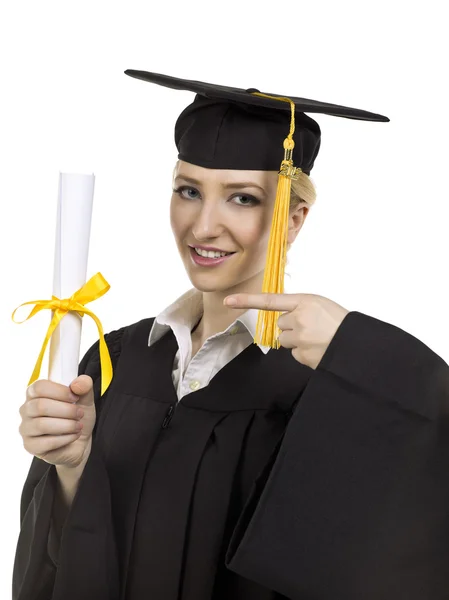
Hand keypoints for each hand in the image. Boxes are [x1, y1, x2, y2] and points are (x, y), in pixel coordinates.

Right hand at [19, 375, 95, 468]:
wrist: (80, 442)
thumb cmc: (77, 417)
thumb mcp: (85, 399)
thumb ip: (84, 387)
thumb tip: (78, 383)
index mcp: (35, 393)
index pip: (39, 387)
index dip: (60, 391)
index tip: (75, 397)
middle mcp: (26, 409)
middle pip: (40, 406)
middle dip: (67, 410)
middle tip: (80, 414)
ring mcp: (26, 429)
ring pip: (42, 425)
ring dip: (67, 425)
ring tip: (79, 426)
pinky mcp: (30, 446)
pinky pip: (46, 442)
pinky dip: (66, 438)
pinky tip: (74, 435)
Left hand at [224, 293, 349, 368]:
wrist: (357, 343)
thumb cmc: (340, 322)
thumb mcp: (320, 305)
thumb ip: (300, 308)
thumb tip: (285, 320)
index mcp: (305, 301)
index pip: (270, 300)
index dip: (247, 300)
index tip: (228, 300)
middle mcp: (299, 318)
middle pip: (280, 324)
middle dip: (291, 327)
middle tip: (312, 329)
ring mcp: (300, 337)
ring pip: (284, 340)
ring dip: (296, 340)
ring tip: (316, 339)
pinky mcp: (302, 354)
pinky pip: (294, 353)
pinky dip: (304, 353)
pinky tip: (318, 349)